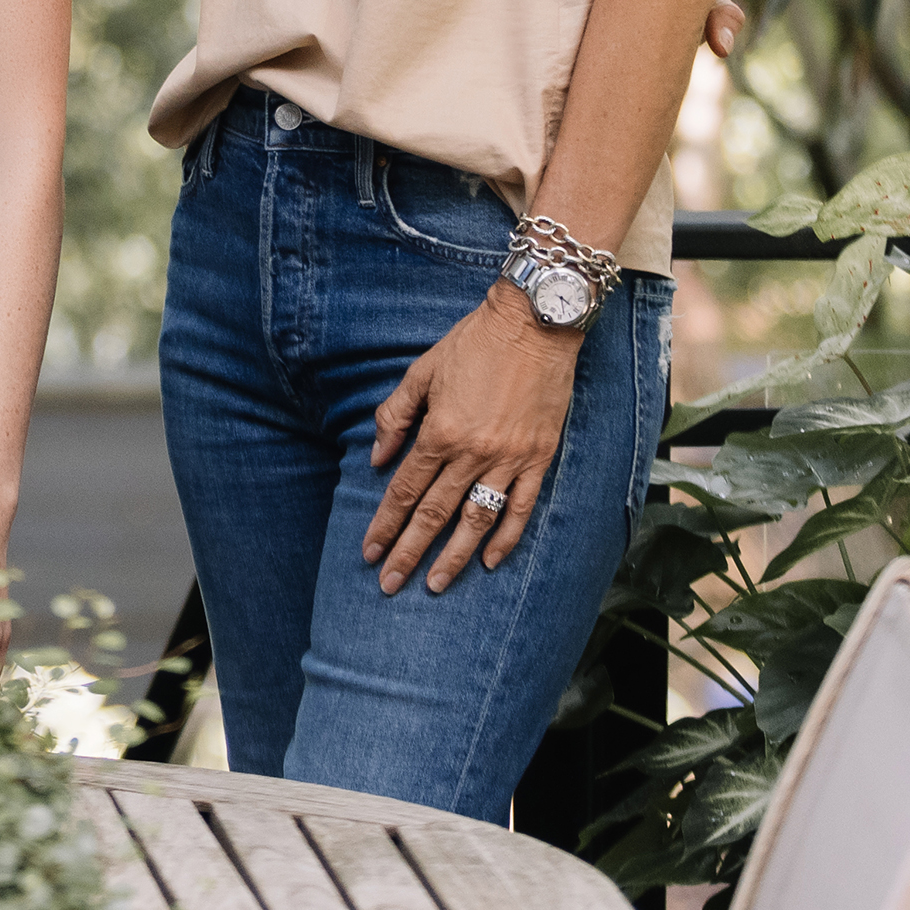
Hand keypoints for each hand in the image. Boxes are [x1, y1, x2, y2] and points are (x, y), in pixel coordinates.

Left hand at [362, 290, 576, 594]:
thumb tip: (376, 458)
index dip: (385, 524)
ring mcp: (510, 459)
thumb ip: (395, 416)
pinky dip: (506, 538)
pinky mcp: (539, 458)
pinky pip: (521, 508)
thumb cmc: (474, 343)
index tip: (369, 552)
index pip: (405, 490)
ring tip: (435, 584)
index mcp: (440, 432)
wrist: (534, 324)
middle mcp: (474, 453)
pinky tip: (490, 561)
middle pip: (435, 514)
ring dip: (454, 557)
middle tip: (390, 585)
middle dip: (409, 552)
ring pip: (477, 520)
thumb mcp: (422, 371)